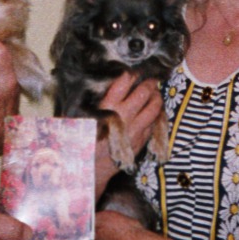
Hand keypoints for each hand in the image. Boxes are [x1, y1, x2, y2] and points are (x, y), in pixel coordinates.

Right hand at [93, 72, 162, 190]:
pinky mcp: (142, 140)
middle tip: (150, 78)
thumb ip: (91, 101)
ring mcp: (135, 129)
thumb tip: (99, 84)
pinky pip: (155, 122)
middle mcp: (123, 116)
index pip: (124, 82)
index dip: (132, 74)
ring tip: (155, 92)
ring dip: (156, 96)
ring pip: (154, 107)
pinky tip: (154, 110)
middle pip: (144, 92)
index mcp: (106, 107)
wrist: (91, 168)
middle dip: (149, 82)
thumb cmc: (83, 139)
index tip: (134, 71)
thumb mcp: (81, 116)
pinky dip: (156, 114)